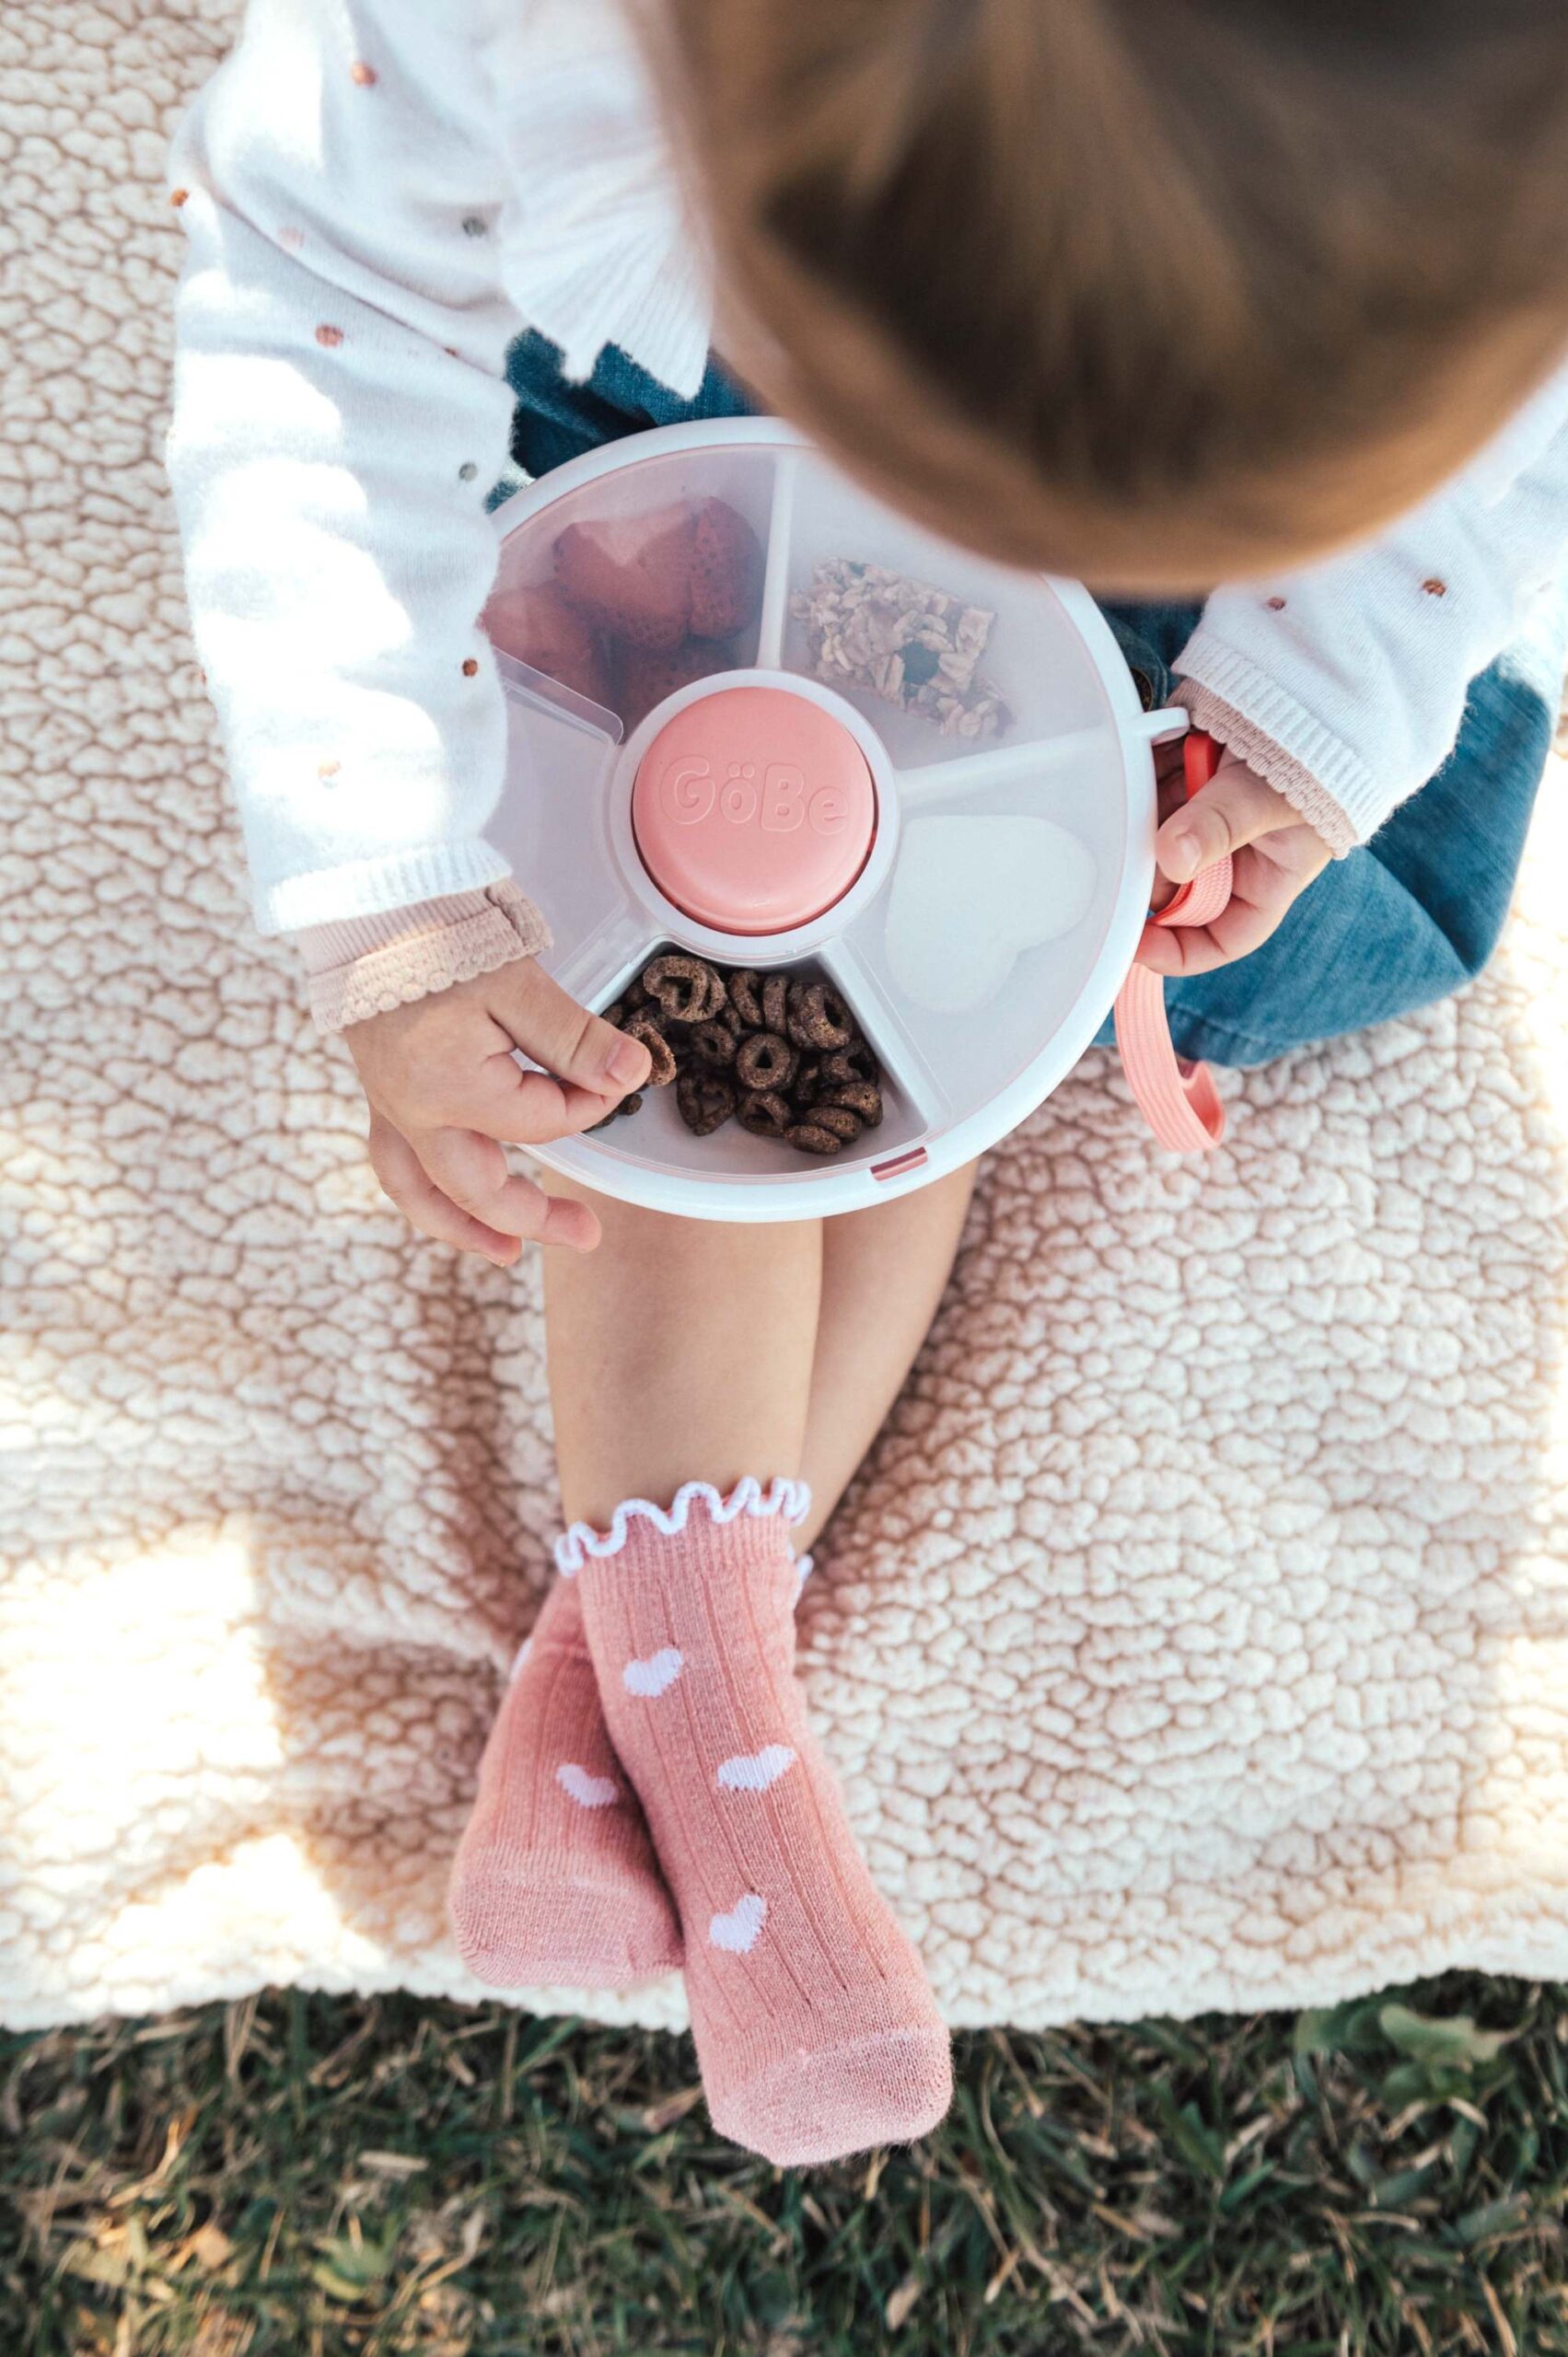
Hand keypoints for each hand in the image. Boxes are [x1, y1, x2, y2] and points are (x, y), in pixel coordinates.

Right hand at [346, 959, 650, 1263]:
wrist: (366, 906)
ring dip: (465, 1227)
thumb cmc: (438, 937)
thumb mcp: (518, 983)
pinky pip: (397, 1165)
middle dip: (534, 1218)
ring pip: (422, 1192)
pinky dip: (427, 1194)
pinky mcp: (380, 1094)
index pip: (542, 1124)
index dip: (589, 1104)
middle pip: (477, 1189)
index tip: (617, 1075)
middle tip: (588, 1235)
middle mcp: (413, 1113)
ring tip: (507, 1253)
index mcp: (451, 1090)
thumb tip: (632, 1075)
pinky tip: (450, 1202)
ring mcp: (390, 1108)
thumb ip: (574, 1039)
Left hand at [1135, 739, 1332, 977]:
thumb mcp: (1272, 798)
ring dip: (1140, 821)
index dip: (1179, 949)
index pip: (1221, 935)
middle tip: (1130, 851)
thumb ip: (1222, 825)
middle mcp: (1232, 852)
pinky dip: (1137, 780)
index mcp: (1266, 877)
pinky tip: (1140, 764)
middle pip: (1174, 887)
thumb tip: (1170, 856)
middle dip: (1151, 872)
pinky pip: (1147, 788)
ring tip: (1140, 796)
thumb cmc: (1321, 750)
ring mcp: (1204, 811)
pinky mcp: (1184, 771)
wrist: (1316, 676)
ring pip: (1153, 837)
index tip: (1138, 943)